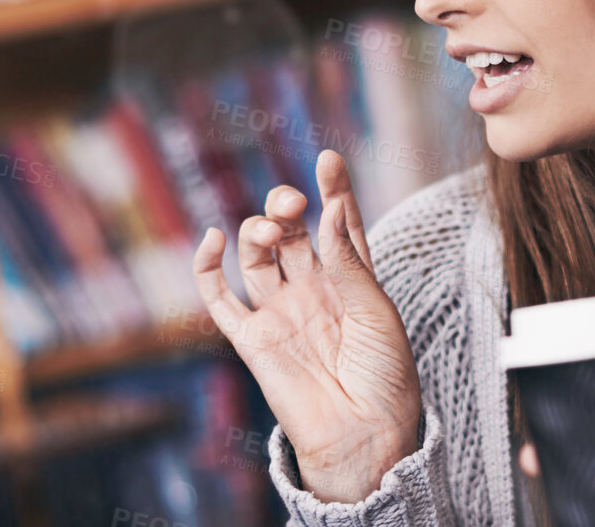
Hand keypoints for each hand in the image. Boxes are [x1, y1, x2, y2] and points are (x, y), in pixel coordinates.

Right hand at [192, 150, 422, 502]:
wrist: (364, 435)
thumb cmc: (385, 377)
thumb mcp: (377, 312)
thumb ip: (349, 263)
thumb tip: (329, 211)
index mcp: (352, 279)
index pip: (339, 222)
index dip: (334, 189)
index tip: (329, 159)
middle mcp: (314, 289)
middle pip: (291, 233)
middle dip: (286, 208)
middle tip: (291, 205)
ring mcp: (281, 311)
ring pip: (258, 256)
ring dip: (257, 232)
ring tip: (268, 229)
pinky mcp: (252, 339)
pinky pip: (220, 298)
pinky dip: (208, 268)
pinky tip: (214, 238)